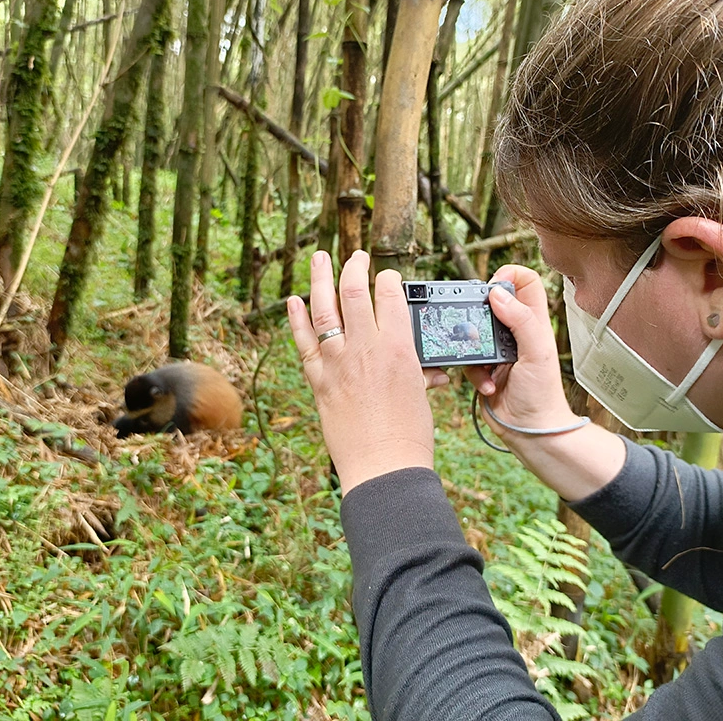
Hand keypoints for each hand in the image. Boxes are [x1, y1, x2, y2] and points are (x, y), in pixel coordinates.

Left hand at [287, 250, 434, 493]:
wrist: (383, 465)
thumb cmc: (409, 435)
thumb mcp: (420, 395)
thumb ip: (419, 373)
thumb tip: (429, 371)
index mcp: (397, 348)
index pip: (390, 296)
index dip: (387, 279)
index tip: (386, 276)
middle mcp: (364, 348)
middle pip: (353, 292)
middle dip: (354, 267)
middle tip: (355, 256)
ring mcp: (337, 363)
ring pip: (322, 308)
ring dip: (319, 278)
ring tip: (318, 257)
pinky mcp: (319, 381)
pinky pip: (303, 343)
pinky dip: (296, 320)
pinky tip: (294, 301)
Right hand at [465, 265, 624, 499]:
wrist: (530, 432)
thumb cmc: (543, 396)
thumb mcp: (537, 353)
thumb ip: (521, 320)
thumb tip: (498, 293)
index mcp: (534, 322)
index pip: (525, 281)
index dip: (509, 276)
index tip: (493, 287)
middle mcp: (516, 332)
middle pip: (494, 302)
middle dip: (481, 313)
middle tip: (479, 325)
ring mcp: (499, 350)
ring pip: (475, 330)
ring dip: (474, 347)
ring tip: (487, 363)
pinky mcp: (484, 368)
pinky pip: (468, 359)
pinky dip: (474, 372)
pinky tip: (487, 384)